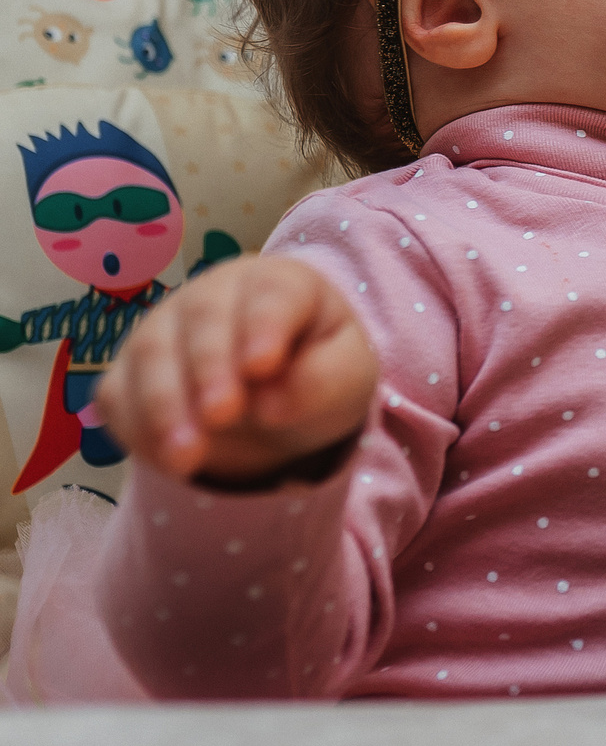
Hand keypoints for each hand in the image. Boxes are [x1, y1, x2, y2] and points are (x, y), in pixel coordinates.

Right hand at [95, 256, 377, 483]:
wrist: (279, 396)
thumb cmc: (319, 372)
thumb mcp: (346, 377)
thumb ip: (322, 381)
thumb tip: (271, 403)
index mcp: (278, 283)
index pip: (272, 293)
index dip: (264, 326)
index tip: (263, 366)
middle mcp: (214, 294)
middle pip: (203, 318)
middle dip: (209, 367)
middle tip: (222, 414)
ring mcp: (164, 328)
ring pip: (151, 353)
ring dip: (164, 406)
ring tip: (187, 456)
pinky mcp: (129, 371)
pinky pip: (119, 394)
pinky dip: (137, 428)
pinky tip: (168, 462)